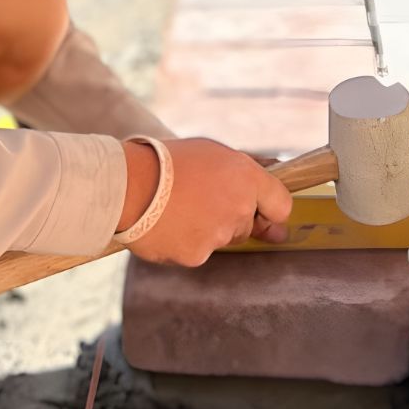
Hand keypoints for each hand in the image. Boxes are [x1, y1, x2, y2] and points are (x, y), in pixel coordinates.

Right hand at [118, 137, 292, 267]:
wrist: (126, 184)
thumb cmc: (165, 161)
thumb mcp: (209, 152)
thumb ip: (242, 171)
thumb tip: (272, 177)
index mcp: (246, 177)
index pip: (281, 205)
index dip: (271, 210)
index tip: (264, 215)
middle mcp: (239, 208)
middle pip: (246, 226)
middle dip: (228, 218)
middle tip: (196, 200)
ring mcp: (219, 235)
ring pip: (219, 240)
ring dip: (203, 230)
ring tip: (172, 209)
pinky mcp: (198, 256)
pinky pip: (196, 253)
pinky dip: (183, 243)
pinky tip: (164, 225)